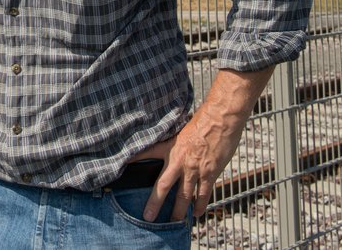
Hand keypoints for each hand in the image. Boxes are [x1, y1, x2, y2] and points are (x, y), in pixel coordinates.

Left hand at [142, 103, 245, 220]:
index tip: (121, 167)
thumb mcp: (181, 129)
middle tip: (148, 217)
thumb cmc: (203, 120)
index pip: (146, 154)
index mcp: (169, 147)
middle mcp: (179, 161)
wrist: (220, 119)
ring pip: (184, 195)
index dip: (133, 159)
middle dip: (155, 203)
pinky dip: (200, 205)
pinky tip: (197, 213)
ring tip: (174, 221)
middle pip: (163, 186)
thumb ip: (174, 142)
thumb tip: (170, 146)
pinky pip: (203, 193)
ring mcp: (194, 169)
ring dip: (178, 210)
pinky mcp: (209, 173)